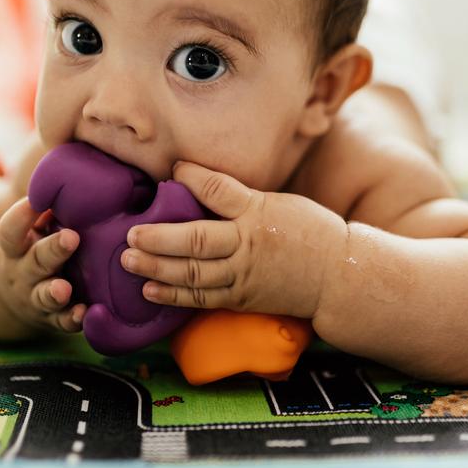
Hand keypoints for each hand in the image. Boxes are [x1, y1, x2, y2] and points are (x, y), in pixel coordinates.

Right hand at [0, 196, 85, 333]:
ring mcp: (34, 297)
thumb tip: (73, 183)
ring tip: (64, 289)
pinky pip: (60, 322)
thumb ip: (44, 212)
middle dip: (53, 250)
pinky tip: (85, 313)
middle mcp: (21, 273)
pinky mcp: (50, 318)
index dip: (21, 215)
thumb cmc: (27, 249)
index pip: (11, 230)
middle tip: (72, 237)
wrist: (6, 297)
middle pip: (35, 261)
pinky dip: (72, 319)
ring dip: (54, 292)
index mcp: (13, 247)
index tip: (35, 200)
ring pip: (43, 296)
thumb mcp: (27, 231)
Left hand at [120, 161, 347, 320]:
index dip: (193, 177)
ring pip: (193, 274)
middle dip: (159, 237)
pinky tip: (149, 289)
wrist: (338, 277)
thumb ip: (239, 198)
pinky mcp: (241, 299)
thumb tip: (195, 182)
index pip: (219, 190)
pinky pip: (202, 299)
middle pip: (196, 239)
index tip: (173, 168)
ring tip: (129, 260)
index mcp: (258, 212)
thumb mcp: (279, 203)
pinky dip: (174, 296)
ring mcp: (244, 275)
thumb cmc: (309, 232)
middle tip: (131, 234)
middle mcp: (248, 244)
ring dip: (157, 268)